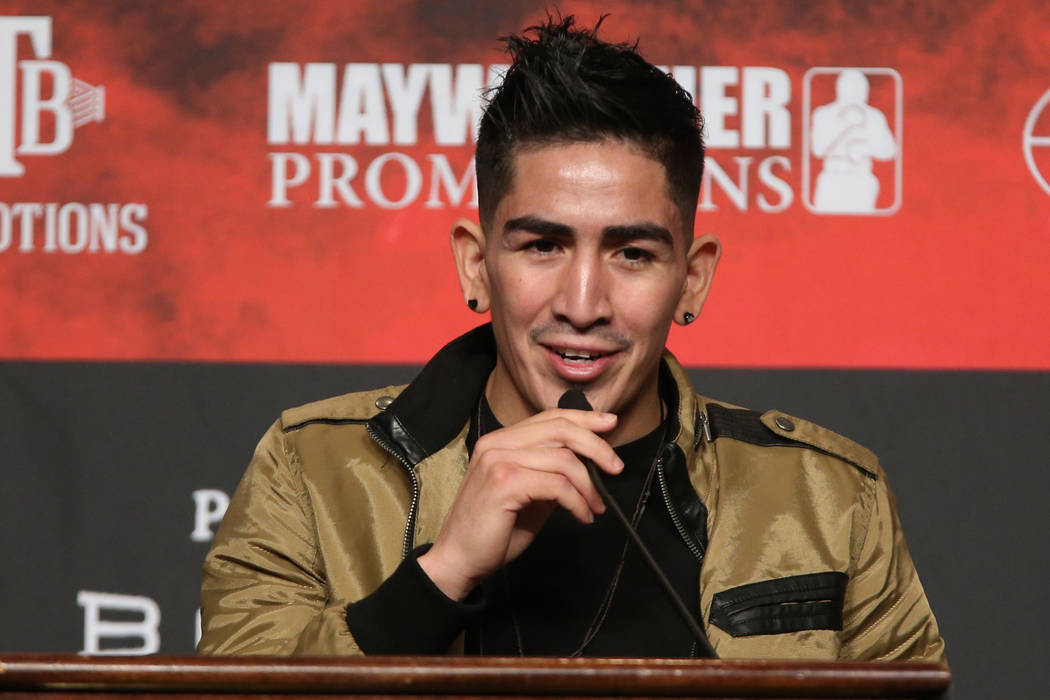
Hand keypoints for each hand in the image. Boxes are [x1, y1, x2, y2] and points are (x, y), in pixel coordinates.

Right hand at [417, 408, 623, 599]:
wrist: (459, 559)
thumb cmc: (493, 530)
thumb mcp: (529, 494)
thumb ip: (551, 473)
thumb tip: (588, 464)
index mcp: (500, 440)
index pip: (549, 418)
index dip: (584, 419)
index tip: (610, 424)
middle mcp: (497, 443)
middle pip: (560, 429)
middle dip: (596, 446)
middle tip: (616, 467)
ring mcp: (498, 461)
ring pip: (563, 459)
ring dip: (589, 485)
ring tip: (595, 506)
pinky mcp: (504, 483)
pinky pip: (557, 485)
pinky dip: (577, 501)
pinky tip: (582, 516)